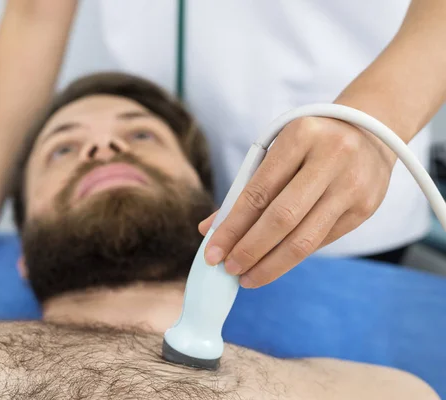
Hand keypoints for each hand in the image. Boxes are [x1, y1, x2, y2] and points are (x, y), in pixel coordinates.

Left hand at [199, 117, 396, 287]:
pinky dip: (292, 256)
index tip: (213, 253)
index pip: (258, 192)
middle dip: (250, 250)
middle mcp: (331, 158)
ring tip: (247, 277)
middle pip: (282, 219)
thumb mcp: (276, 151)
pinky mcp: (365, 209)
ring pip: (305, 239)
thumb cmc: (308, 144)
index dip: (232, 227)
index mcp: (300, 136)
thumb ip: (245, 189)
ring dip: (271, 265)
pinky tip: (274, 264)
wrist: (371, 132)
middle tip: (228, 270)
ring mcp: (352, 185)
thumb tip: (209, 230)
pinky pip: (321, 241)